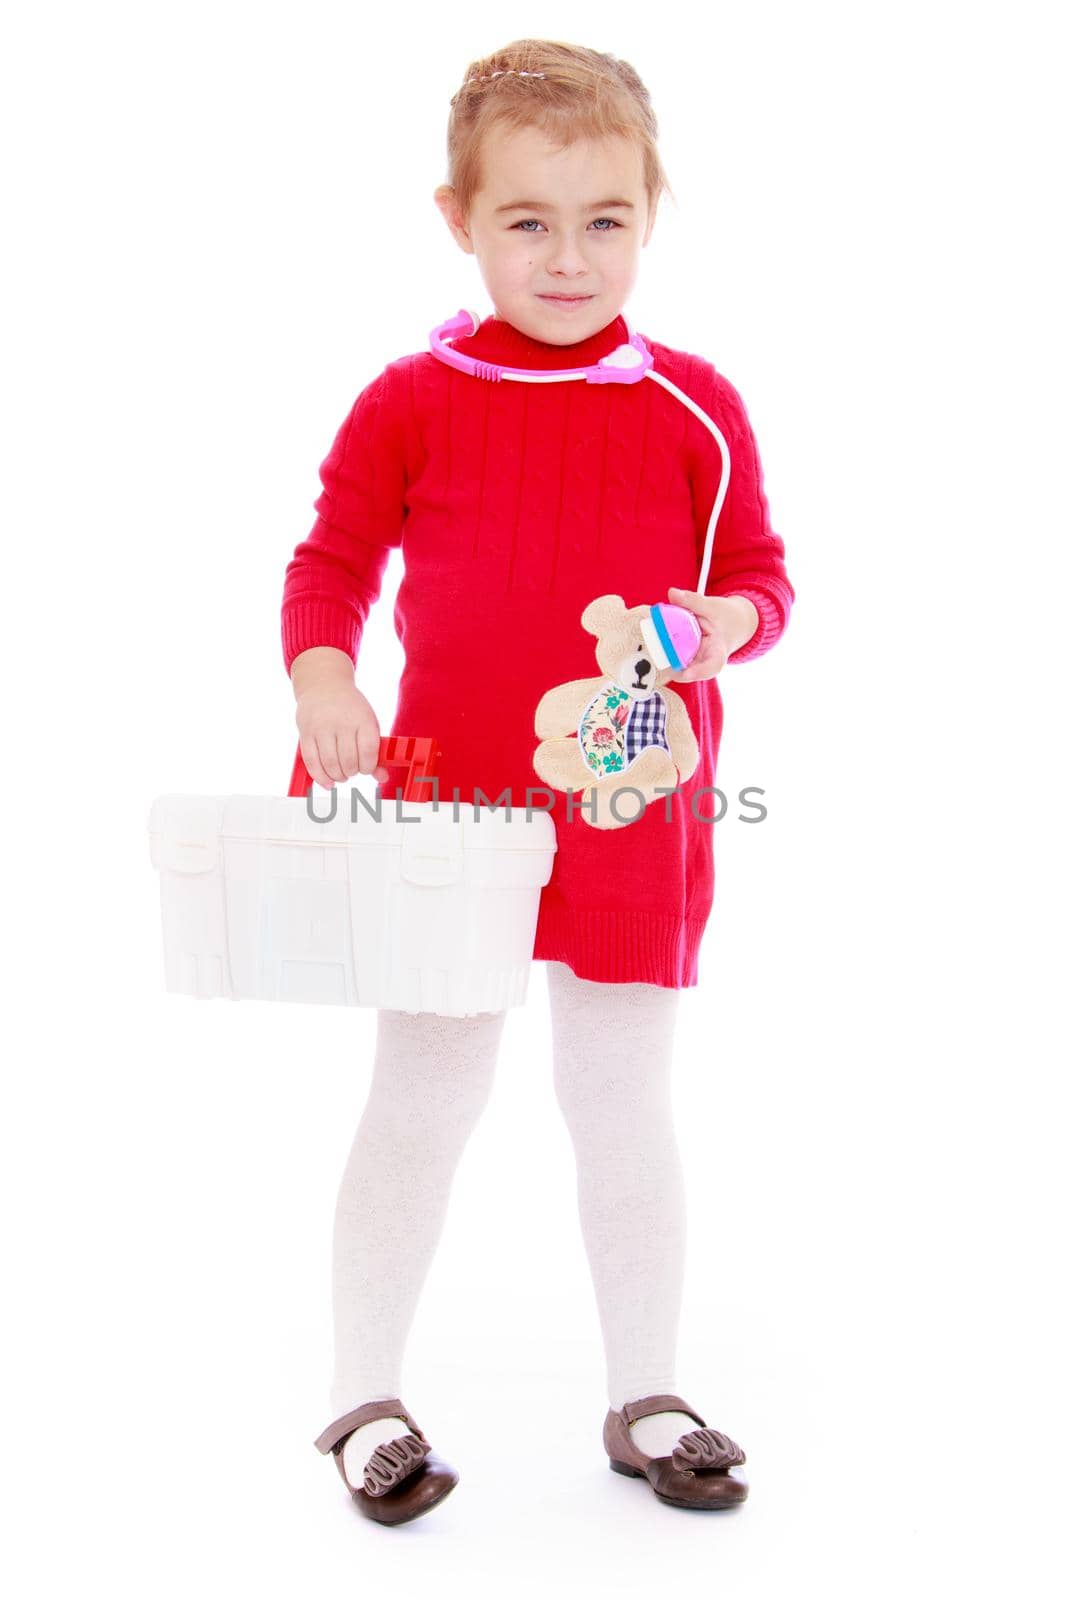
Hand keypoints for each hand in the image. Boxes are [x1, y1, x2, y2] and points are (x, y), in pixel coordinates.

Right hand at [293, 669, 388, 788]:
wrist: (324, 685)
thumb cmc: (351, 709)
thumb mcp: (368, 723)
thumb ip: (376, 751)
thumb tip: (383, 778)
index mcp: (363, 718)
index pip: (368, 751)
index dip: (369, 767)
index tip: (367, 768)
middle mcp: (341, 721)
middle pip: (349, 760)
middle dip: (353, 772)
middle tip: (353, 770)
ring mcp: (321, 727)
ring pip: (330, 764)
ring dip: (338, 776)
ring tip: (342, 775)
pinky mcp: (306, 733)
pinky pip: (311, 762)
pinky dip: (320, 777)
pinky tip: (328, 782)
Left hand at [665, 590, 758, 682]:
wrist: (733, 623)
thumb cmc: (726, 618)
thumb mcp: (714, 606)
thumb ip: (693, 601)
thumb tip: (673, 594)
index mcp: (718, 653)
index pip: (710, 667)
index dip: (696, 673)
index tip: (683, 674)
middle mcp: (704, 661)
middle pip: (687, 668)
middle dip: (671, 662)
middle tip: (657, 650)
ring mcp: (692, 661)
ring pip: (676, 663)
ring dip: (664, 653)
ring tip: (654, 640)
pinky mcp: (683, 656)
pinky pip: (672, 654)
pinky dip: (664, 646)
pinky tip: (656, 636)